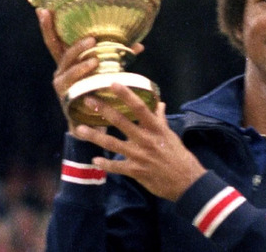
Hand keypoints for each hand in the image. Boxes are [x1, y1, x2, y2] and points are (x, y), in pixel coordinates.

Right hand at [36, 8, 143, 129]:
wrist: (90, 123)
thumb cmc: (96, 92)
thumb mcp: (104, 72)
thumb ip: (117, 58)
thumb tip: (139, 46)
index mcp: (66, 62)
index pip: (54, 41)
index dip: (47, 27)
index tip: (42, 10)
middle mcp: (60, 73)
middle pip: (63, 56)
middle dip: (76, 48)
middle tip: (91, 39)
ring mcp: (62, 88)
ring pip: (68, 75)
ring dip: (81, 68)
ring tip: (95, 62)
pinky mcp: (67, 103)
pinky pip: (74, 94)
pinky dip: (84, 90)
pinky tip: (93, 88)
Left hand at [73, 83, 206, 201]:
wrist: (186, 181)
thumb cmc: (178, 155)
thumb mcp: (170, 135)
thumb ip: (160, 119)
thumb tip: (159, 103)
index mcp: (156, 128)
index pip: (139, 107)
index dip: (126, 95)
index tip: (113, 83)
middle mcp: (145, 139)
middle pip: (121, 121)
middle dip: (103, 110)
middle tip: (88, 100)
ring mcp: (139, 155)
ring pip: (112, 143)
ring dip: (94, 136)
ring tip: (78, 129)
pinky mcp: (135, 171)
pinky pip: (116, 167)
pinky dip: (105, 164)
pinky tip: (95, 160)